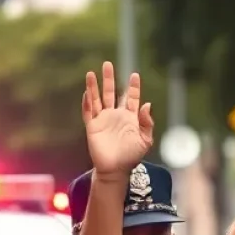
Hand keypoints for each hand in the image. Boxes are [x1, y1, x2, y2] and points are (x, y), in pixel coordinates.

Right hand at [82, 61, 154, 177]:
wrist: (116, 170)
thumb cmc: (132, 156)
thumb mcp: (145, 140)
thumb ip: (147, 123)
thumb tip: (147, 104)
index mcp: (130, 118)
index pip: (131, 98)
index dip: (133, 87)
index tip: (134, 75)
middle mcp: (115, 116)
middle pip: (112, 93)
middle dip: (110, 79)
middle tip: (108, 64)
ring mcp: (103, 120)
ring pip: (98, 99)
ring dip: (94, 86)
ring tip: (92, 73)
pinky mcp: (92, 126)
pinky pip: (88, 112)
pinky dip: (87, 102)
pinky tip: (87, 92)